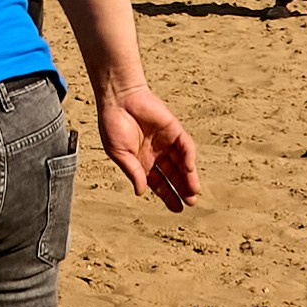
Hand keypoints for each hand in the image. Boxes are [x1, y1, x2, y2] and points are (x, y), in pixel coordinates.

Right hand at [94, 82, 199, 212]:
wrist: (119, 98)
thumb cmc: (113, 124)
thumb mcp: (119, 153)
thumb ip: (132, 172)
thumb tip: (141, 192)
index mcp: (141, 161)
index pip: (158, 182)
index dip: (167, 195)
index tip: (177, 208)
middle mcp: (156, 154)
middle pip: (173, 175)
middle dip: (181, 189)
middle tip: (190, 203)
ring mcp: (166, 142)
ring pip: (181, 164)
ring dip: (188, 178)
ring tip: (193, 192)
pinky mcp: (174, 129)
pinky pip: (185, 146)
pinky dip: (188, 158)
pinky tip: (189, 169)